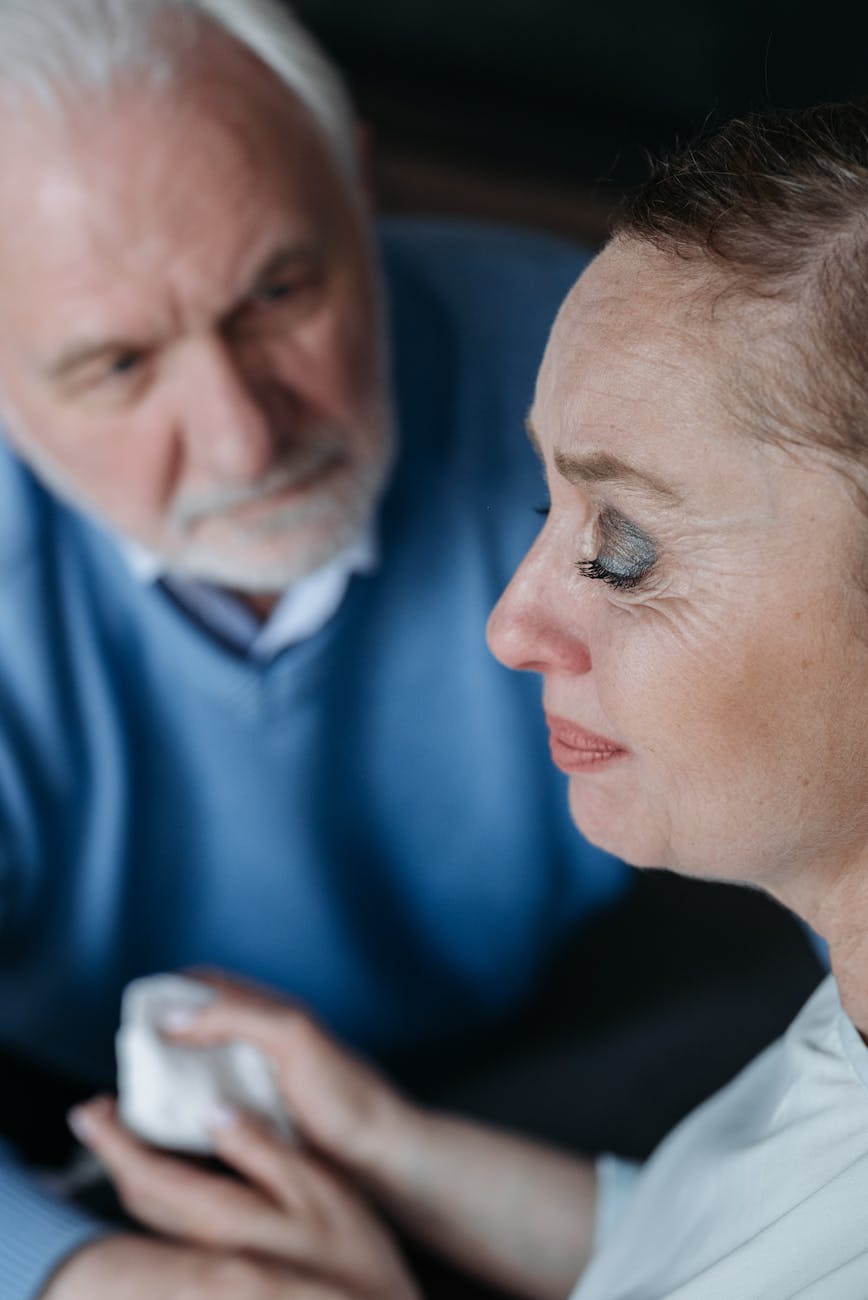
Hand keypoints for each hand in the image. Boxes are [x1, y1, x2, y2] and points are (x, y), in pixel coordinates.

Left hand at [69, 1097, 418, 1299]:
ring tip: (126, 1136)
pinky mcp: (228, 1271)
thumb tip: (213, 1110)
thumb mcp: (317, 1186)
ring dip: (133, 1174)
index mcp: (225, 1218)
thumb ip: (262, 1148)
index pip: (149, 1176)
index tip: (89, 1109)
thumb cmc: (356, 1251)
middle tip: (98, 1112)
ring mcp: (216, 1263)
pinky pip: (176, 1228)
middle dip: (113, 1154)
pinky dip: (161, 1195)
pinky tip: (173, 1176)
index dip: (113, 1142)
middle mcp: (207, 1247)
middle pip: (141, 1199)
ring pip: (155, 1216)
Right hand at [158, 972, 418, 1180]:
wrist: (377, 1156)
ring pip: (202, 1066)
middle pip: (199, 1024)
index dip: (172, 990)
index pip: (208, 984)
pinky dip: (188, 1108)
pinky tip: (173, 1126)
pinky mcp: (259, 1118)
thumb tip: (175, 1013)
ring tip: (143, 1092)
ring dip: (173, 1074)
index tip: (138, 1011)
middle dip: (165, 1034)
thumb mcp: (290, 1037)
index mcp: (271, 1012)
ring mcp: (261, 1080)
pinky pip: (212, 1104)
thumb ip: (236, 1016)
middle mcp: (263, 1041)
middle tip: (132, 1057)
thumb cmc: (344, 1094)